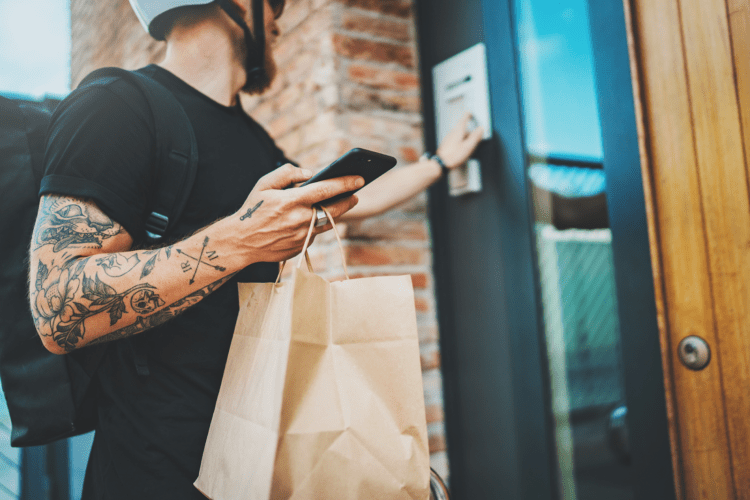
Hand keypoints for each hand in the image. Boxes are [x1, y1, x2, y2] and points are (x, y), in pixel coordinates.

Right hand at [234, 164, 361, 261]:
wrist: (241, 242)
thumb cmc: (252, 209)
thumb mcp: (264, 184)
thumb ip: (287, 173)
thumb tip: (309, 173)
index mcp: (292, 200)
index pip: (326, 189)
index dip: (345, 183)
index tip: (360, 178)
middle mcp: (300, 219)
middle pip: (334, 209)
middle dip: (348, 199)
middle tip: (355, 194)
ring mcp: (302, 235)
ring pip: (327, 222)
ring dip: (336, 213)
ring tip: (341, 204)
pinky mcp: (301, 247)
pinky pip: (315, 233)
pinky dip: (316, 224)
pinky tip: (316, 218)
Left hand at [436, 112, 484, 168]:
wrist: (441, 163)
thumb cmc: (453, 156)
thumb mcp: (468, 146)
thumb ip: (475, 136)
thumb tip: (480, 129)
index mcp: (458, 130)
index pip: (464, 118)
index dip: (468, 115)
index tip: (471, 114)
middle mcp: (452, 132)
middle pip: (462, 127)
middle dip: (469, 130)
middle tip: (475, 134)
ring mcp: (448, 138)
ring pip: (459, 134)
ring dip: (465, 137)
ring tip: (470, 145)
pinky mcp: (447, 144)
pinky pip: (456, 140)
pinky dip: (460, 142)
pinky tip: (462, 149)